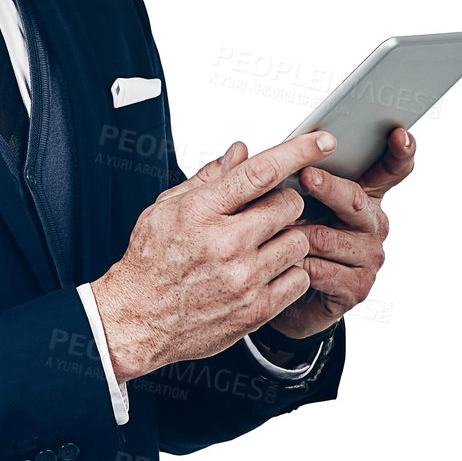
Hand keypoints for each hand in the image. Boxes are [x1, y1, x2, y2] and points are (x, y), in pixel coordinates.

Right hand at [91, 131, 336, 382]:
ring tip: (262, 246)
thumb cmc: (151, 261)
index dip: (298, 151)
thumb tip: (242, 152)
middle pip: (289, 204)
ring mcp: (243, 279)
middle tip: (265, 213)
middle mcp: (225, 243)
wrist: (137, 320)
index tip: (324, 140)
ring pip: (299, 241)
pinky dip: (289, 273)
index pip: (261, 172)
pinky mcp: (256, 309)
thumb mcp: (166, 208)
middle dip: (283, 203)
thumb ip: (208, 178)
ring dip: (287, 239)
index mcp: (201, 211)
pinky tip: (266, 273)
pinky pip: (299, 278)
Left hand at [258, 126, 414, 342]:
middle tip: (307, 175)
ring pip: (331, 237)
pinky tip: (282, 262)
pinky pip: (324, 269)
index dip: (399, 151)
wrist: (279, 293)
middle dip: (329, 187)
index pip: (391, 168)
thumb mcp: (276, 201)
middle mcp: (372, 222)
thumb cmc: (285, 238)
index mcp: (363, 192)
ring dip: (299, 234)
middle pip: (356, 199)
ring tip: (273, 231)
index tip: (398, 133)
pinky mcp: (356, 287)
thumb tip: (237, 149)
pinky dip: (298, 264)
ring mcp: (369, 256)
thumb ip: (261, 173)